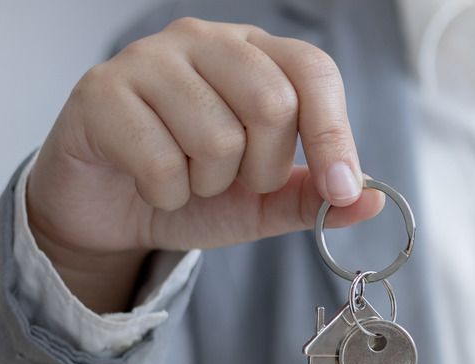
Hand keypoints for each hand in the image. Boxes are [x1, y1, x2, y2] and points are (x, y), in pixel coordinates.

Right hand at [26, 17, 384, 312]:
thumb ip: (314, 198)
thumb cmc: (191, 189)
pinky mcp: (101, 91)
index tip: (341, 189)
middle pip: (271, 102)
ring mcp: (148, 58)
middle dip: (263, 167)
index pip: (313, 70)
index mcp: (254, 53)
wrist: (110, 211)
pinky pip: (161, 160)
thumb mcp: (264, 202)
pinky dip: (166, 194)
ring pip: (215, 136)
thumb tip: (373, 200)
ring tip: (187, 179)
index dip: (335, 134)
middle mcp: (204, 40)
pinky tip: (150, 185)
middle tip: (236, 182)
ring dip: (208, 184)